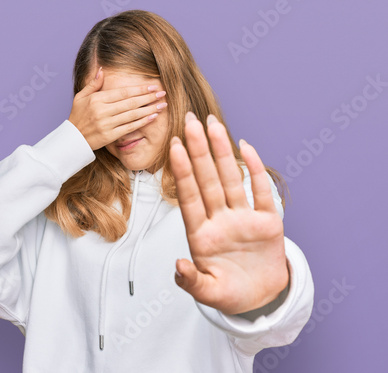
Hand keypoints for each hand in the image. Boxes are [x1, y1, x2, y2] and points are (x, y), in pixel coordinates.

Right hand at [68, 68, 165, 149]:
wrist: (72, 139)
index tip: (152, 86)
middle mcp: (103, 111)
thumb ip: (93, 84)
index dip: (139, 89)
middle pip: (130, 102)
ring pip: (132, 115)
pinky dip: (142, 122)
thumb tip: (102, 70)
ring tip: (162, 105)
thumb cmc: (77, 116)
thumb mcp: (81, 97)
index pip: (123, 92)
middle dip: (148, 97)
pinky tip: (153, 117)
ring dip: (149, 109)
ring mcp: (107, 124)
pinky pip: (129, 128)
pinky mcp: (110, 136)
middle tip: (162, 93)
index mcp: (97, 99)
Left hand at [169, 111, 288, 314]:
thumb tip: (178, 265)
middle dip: (198, 150)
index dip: (182, 171)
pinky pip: (261, 191)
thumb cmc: (229, 294)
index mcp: (202, 235)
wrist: (259, 299)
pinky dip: (255, 169)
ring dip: (222, 152)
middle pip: (207, 179)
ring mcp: (244, 218)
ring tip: (212, 124)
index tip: (173, 146)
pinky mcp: (268, 222)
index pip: (189, 196)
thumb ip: (191, 281)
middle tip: (190, 121)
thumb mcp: (208, 292)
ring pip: (231, 179)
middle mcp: (221, 220)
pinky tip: (245, 146)